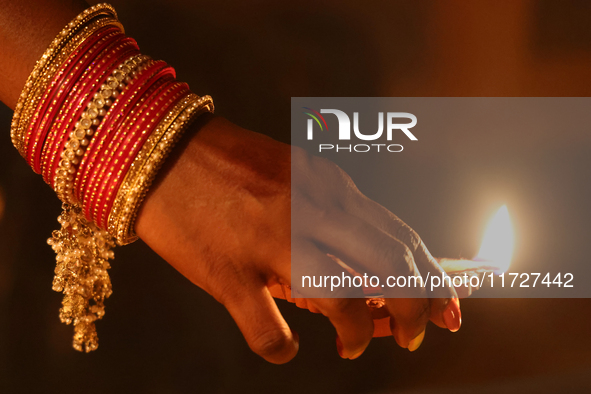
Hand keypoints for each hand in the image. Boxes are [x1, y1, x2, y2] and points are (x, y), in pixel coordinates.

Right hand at [135, 115, 459, 363]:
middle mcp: (311, 212)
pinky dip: (283, 348)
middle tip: (416, 335)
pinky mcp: (228, 273)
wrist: (162, 152)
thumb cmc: (233, 168)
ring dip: (359, 332)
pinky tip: (286, 346)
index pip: (402, 237)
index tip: (451, 307)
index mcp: (330, 189)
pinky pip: (268, 329)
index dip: (436, 278)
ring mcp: (270, 243)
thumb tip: (370, 261)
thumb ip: (335, 214)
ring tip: (354, 346)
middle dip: (417, 310)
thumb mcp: (296, 177)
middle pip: (389, 268)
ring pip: (342, 299)